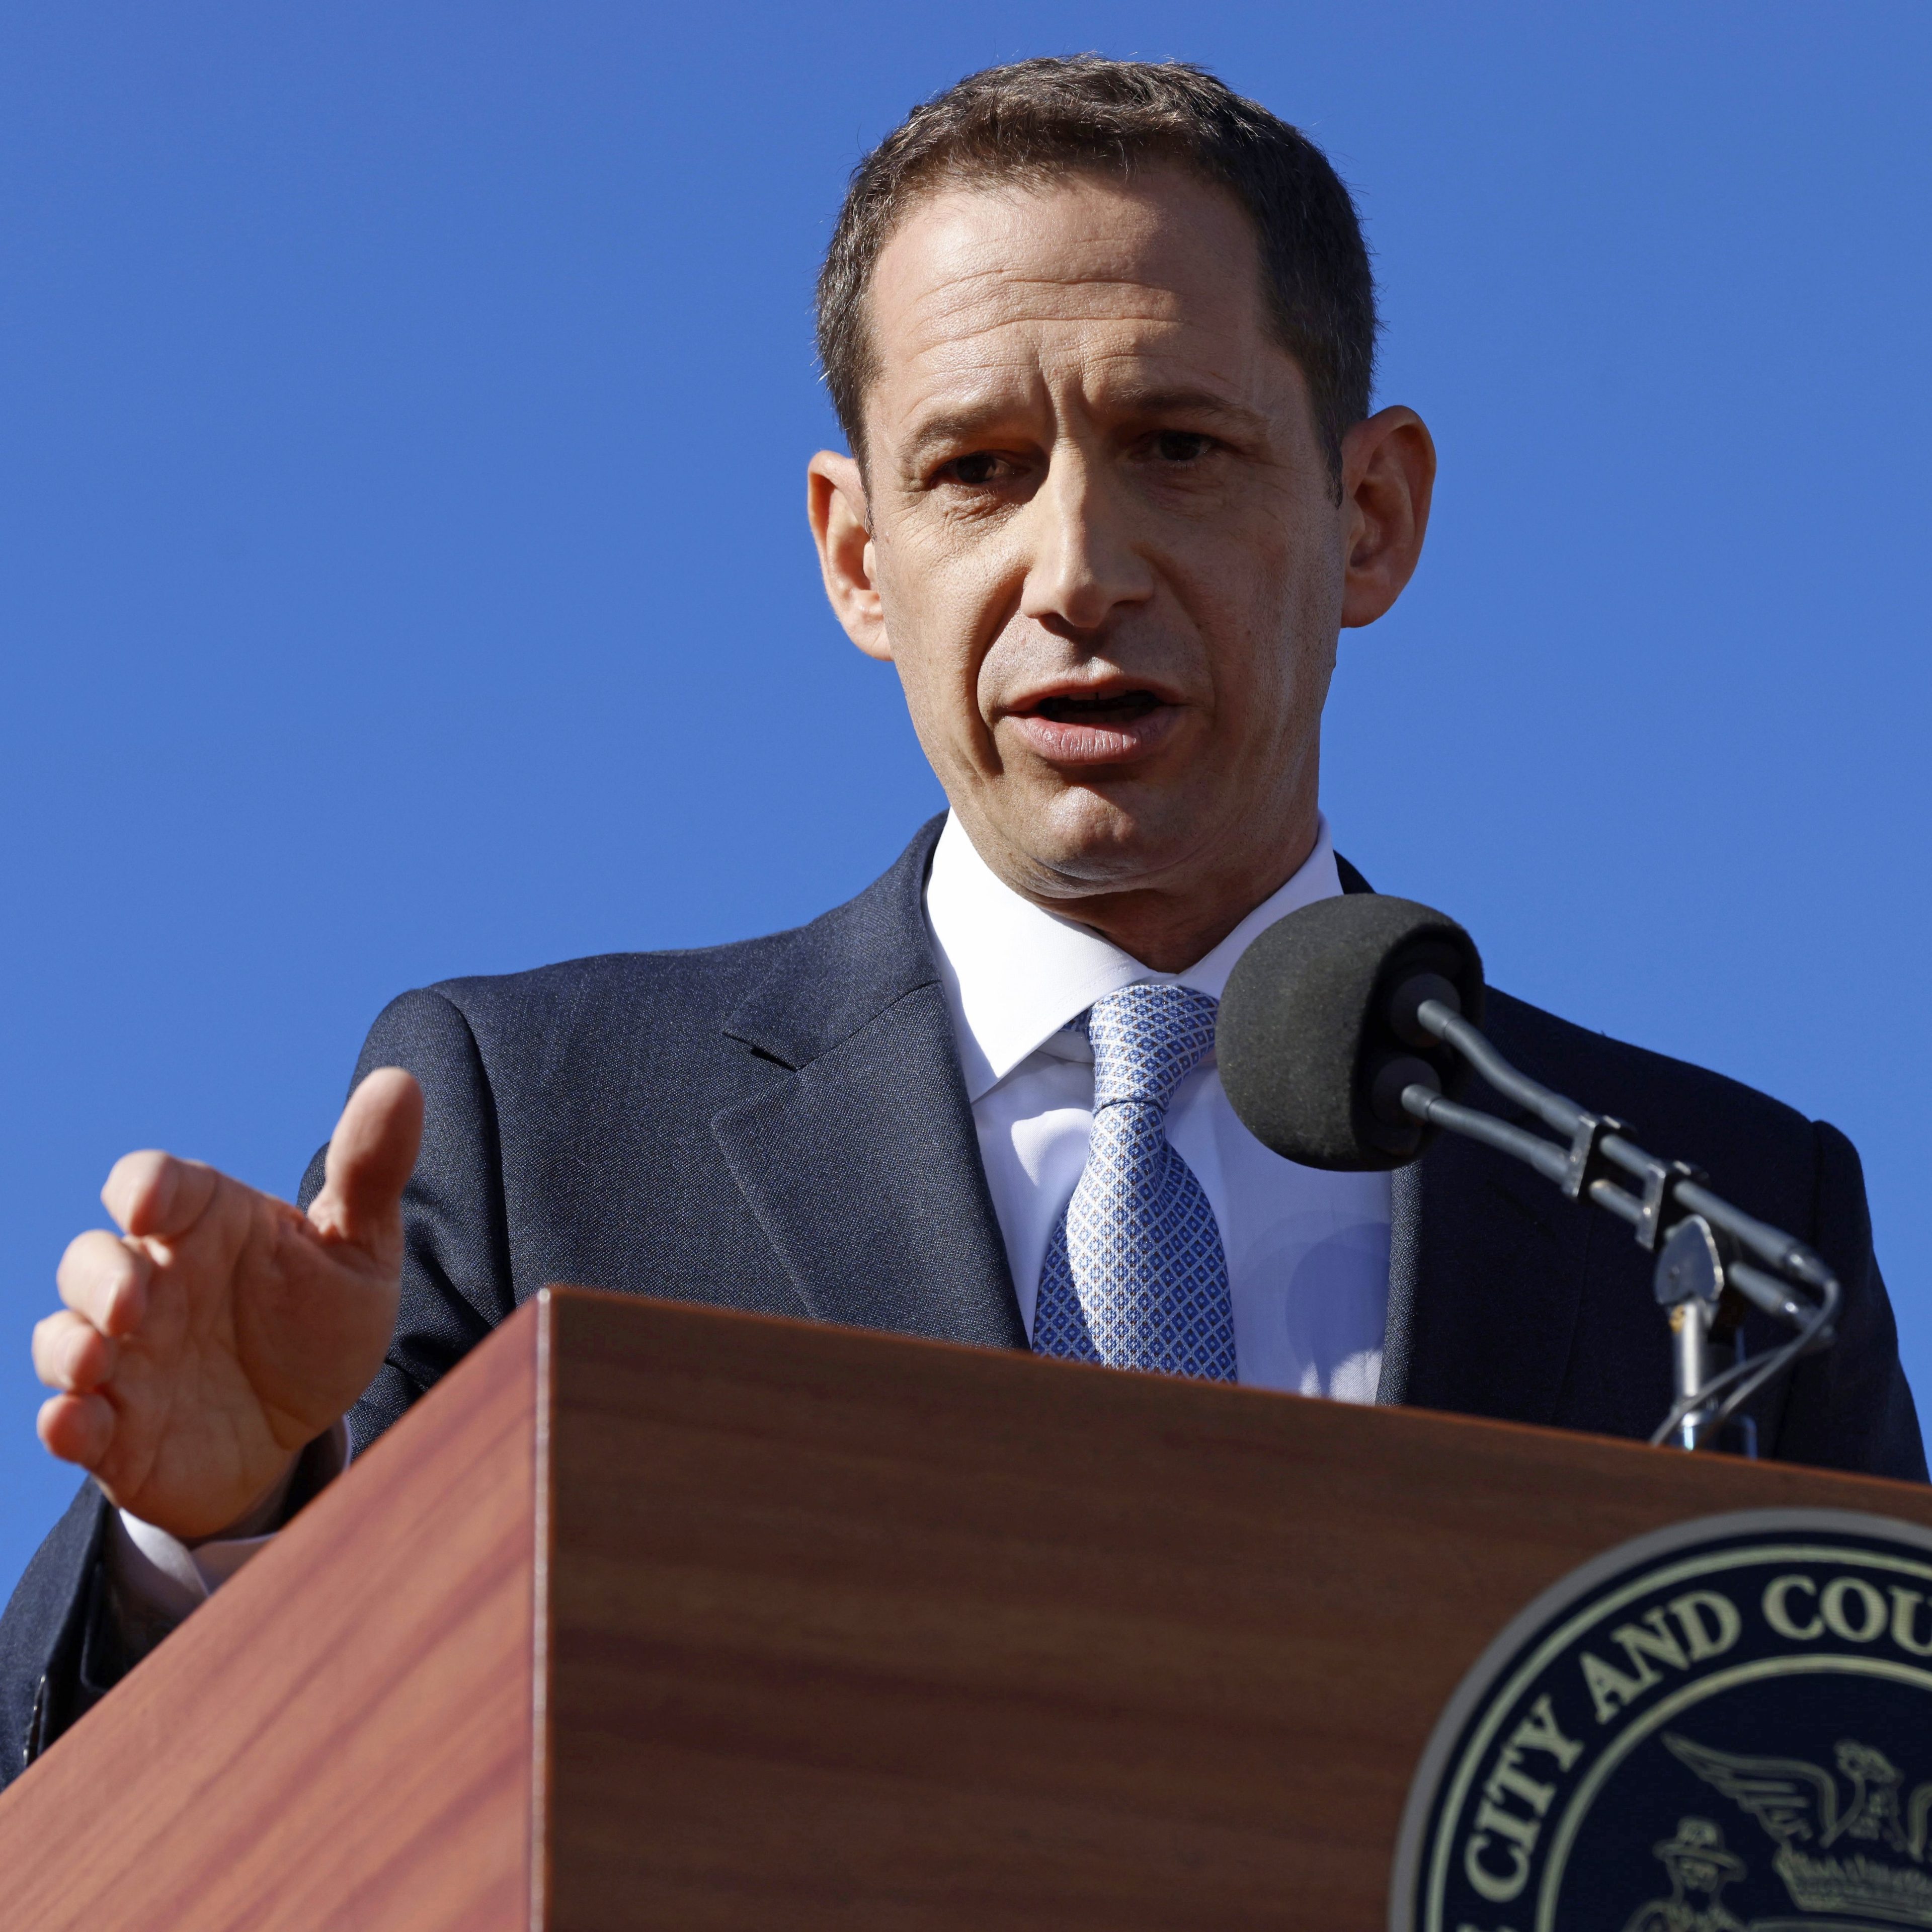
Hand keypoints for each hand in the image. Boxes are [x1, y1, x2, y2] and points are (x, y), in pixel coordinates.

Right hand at [33, 1069, 422, 1541]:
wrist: (309, 1425)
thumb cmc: (321, 1323)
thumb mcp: (359, 1250)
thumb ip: (369, 1172)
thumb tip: (400, 1083)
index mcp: (206, 1227)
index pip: (153, 1185)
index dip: (141, 1187)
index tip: (147, 1205)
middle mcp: (152, 1286)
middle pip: (90, 1259)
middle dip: (99, 1277)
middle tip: (134, 1306)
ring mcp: (127, 1359)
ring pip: (63, 1337)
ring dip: (68, 1347)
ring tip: (96, 1361)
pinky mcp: (115, 1432)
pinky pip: (67, 1423)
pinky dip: (63, 1422)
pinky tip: (74, 1423)